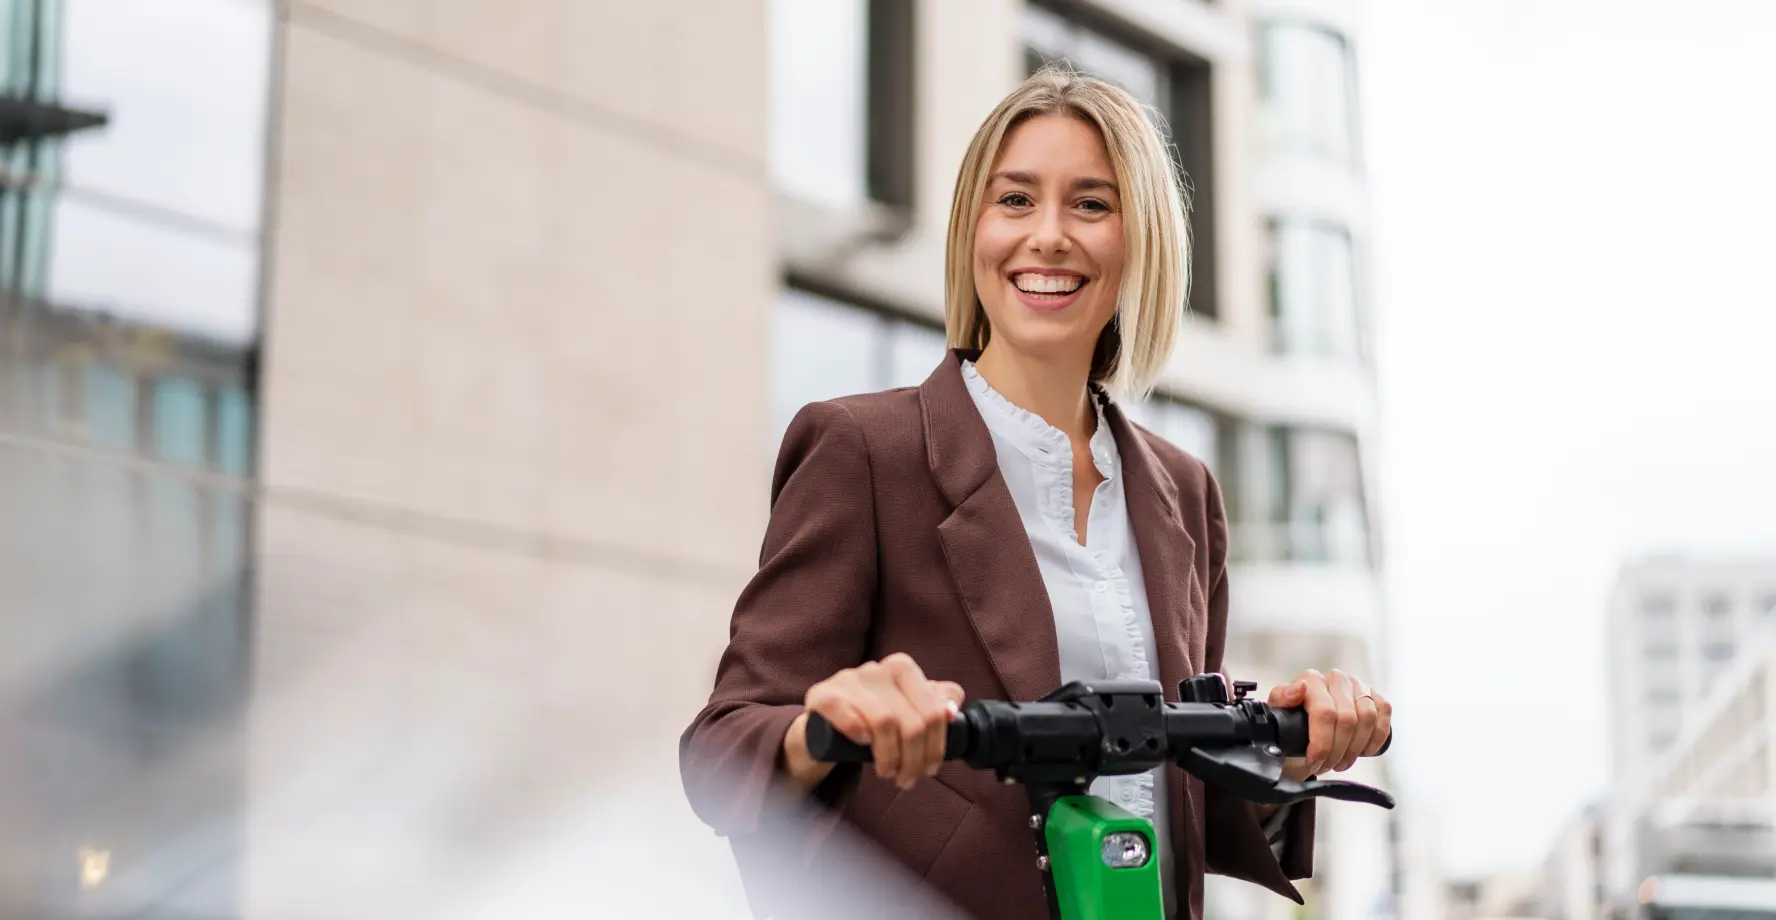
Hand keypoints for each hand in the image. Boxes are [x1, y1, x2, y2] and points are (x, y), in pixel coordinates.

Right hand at [782, 653, 964, 791]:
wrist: (821, 726)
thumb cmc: (871, 720)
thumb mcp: (906, 710)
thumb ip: (934, 705)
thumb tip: (952, 711)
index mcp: (903, 669)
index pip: (934, 711)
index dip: (936, 747)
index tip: (930, 769)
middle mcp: (876, 669)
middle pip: (912, 722)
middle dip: (914, 760)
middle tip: (906, 780)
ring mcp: (848, 680)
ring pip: (884, 721)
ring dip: (889, 757)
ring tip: (887, 773)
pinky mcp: (822, 695)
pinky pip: (845, 713)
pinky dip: (858, 732)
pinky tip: (863, 746)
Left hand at [1268, 669, 1391, 781]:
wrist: (1305, 732)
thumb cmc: (1291, 726)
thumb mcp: (1279, 717)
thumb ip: (1282, 699)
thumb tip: (1299, 690)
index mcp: (1310, 679)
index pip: (1324, 712)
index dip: (1322, 744)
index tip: (1314, 762)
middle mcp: (1335, 678)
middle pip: (1347, 719)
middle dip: (1338, 751)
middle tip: (1327, 766)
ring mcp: (1356, 685)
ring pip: (1367, 718)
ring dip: (1356, 748)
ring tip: (1342, 762)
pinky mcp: (1374, 694)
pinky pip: (1384, 712)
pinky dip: (1377, 735)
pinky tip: (1365, 750)